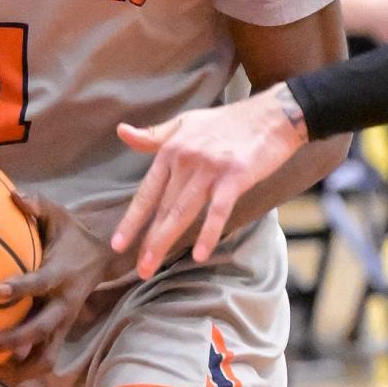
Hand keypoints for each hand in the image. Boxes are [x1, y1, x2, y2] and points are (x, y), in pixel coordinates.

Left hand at [0, 193, 115, 380]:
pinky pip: (44, 358)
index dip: (22, 287)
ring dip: (19, 369)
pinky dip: (23, 370)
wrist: (101, 255)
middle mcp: (64, 303)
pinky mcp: (60, 333)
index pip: (41, 283)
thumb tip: (14, 195)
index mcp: (61, 273)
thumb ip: (36, 205)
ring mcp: (63, 322)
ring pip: (46, 356)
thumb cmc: (70, 232)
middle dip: (16, 340)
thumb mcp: (57, 214)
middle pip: (43, 330)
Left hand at [110, 85, 307, 279]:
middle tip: (138, 270)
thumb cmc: (225, 122)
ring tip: (153, 267)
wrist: (270, 115)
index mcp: (171, 150)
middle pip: (163, 207)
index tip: (117, 244)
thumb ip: (154, 135)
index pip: (147, 192)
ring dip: (166, 241)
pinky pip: (218, 210)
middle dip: (149, 241)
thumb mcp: (185, 123)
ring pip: (182, 211)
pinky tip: (199, 254)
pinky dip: (208, 232)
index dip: (132, 220)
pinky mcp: (235, 176)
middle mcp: (186, 160)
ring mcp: (210, 169)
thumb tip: (121, 132)